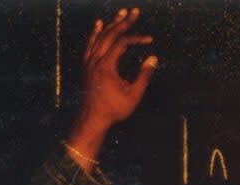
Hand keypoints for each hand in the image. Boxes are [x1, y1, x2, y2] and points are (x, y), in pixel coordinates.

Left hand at [65, 8, 157, 171]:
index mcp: (106, 65)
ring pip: (99, 36)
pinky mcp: (87, 65)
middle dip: (124, 22)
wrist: (92, 119)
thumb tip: (153, 58)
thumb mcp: (134, 95)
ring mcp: (89, 61)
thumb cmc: (114, 109)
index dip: (137, 38)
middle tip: (135, 10)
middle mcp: (96, 59)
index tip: (150, 40)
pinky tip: (99, 24)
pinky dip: (95, 32)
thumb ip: (144, 76)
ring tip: (121, 13)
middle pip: (110, 34)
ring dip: (111, 24)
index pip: (122, 43)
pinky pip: (90, 44)